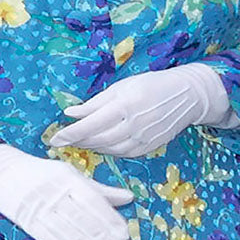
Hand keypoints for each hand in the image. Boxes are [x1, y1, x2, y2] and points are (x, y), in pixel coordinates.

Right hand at [0, 143, 133, 239]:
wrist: (0, 171)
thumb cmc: (41, 174)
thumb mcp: (69, 175)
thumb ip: (99, 189)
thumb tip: (129, 197)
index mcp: (66, 177)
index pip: (92, 200)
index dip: (109, 218)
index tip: (123, 234)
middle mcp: (53, 191)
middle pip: (81, 218)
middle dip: (101, 237)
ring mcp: (37, 205)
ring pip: (65, 229)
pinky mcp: (24, 218)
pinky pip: (45, 236)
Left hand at [52, 63, 235, 157]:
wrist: (187, 96)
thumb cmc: (150, 85)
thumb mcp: (120, 87)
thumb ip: (95, 103)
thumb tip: (70, 112)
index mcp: (123, 106)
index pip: (89, 125)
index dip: (69, 133)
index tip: (53, 139)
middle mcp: (133, 126)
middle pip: (97, 140)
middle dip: (77, 141)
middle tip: (61, 140)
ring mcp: (143, 139)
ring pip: (109, 149)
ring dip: (91, 146)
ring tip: (78, 141)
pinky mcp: (150, 147)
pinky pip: (123, 154)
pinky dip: (108, 151)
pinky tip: (100, 144)